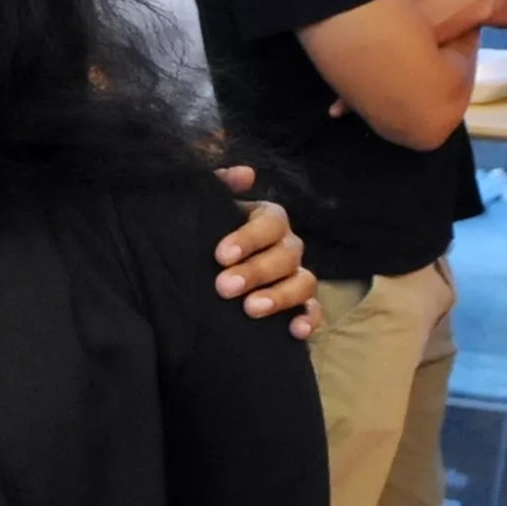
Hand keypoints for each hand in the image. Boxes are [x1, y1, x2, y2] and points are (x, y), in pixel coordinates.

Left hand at [210, 171, 319, 338]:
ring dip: (280, 296)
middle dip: (256, 271)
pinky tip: (296, 331)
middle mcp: (286, 247)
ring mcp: (295, 277)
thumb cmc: (200, 236)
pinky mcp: (298, 307)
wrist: (193, 276)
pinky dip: (309, 320)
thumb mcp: (202, 210)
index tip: (220, 255)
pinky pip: (313, 312)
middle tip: (223, 287)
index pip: (272, 221)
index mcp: (267, 221)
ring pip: (303, 283)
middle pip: (286, 255)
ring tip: (250, 309)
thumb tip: (246, 174)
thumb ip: (218, 187)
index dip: (249, 237)